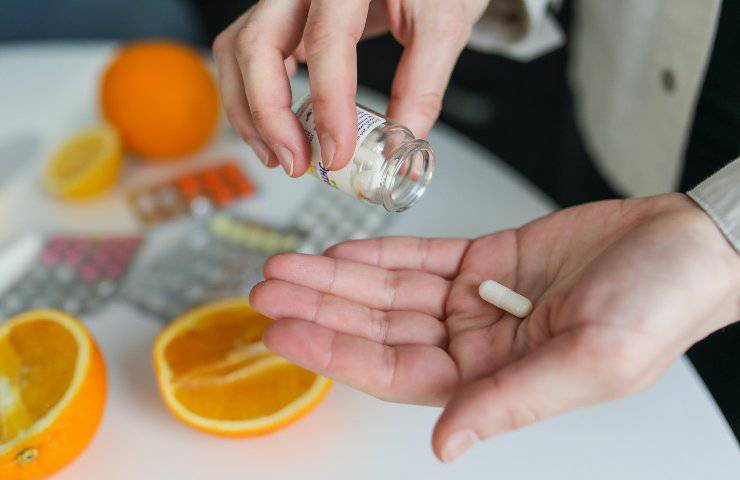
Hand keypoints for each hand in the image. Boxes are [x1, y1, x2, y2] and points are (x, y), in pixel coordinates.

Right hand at [212, 0, 489, 175]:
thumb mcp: (444, 23)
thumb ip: (423, 85)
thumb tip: (397, 147)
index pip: (326, 41)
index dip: (329, 106)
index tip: (338, 153)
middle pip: (256, 44)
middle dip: (269, 115)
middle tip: (297, 162)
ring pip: (236, 51)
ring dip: (249, 112)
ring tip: (281, 156)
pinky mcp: (280, 16)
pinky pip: (245, 54)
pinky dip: (251, 98)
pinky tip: (278, 130)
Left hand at [250, 193, 739, 461]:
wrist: (685, 247)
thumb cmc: (657, 307)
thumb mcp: (590, 362)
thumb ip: (512, 402)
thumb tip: (445, 443)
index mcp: (495, 380)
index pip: (393, 370)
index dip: (335, 352)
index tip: (285, 329)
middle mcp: (476, 344)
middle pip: (379, 328)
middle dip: (322, 308)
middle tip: (268, 290)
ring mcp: (476, 301)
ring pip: (390, 291)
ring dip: (339, 278)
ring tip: (288, 265)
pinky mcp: (485, 261)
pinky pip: (422, 258)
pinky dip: (381, 254)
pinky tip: (344, 251)